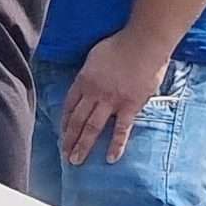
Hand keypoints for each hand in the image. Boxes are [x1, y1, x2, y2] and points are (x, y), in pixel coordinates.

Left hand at [58, 27, 172, 166]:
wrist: (143, 43)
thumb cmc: (120, 44)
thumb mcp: (94, 56)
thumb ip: (90, 73)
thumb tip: (88, 83)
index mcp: (83, 80)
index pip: (69, 105)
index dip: (64, 121)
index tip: (61, 134)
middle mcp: (94, 93)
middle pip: (77, 120)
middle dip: (69, 139)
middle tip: (64, 155)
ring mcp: (111, 102)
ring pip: (92, 128)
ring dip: (83, 145)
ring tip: (76, 161)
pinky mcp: (130, 107)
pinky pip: (121, 130)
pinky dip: (116, 145)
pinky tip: (110, 159)